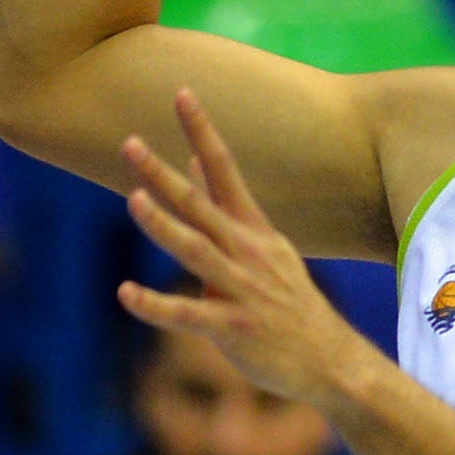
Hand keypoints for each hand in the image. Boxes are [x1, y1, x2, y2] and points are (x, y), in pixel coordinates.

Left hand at [119, 90, 373, 412]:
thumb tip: (191, 159)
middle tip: (130, 144)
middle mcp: (247, 251)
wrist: (329, 360)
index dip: (202, 131)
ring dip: (163, 225)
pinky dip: (155, 305)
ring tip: (132, 199)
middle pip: (200, 205)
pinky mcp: (232, 327)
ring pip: (196, 250)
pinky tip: (125, 294)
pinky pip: (188, 314)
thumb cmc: (288, 302)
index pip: (224, 168)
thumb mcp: (263, 246)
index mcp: (253, 229)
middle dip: (163, 174)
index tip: (181, 93)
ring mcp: (241, 288)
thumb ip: (222, 205)